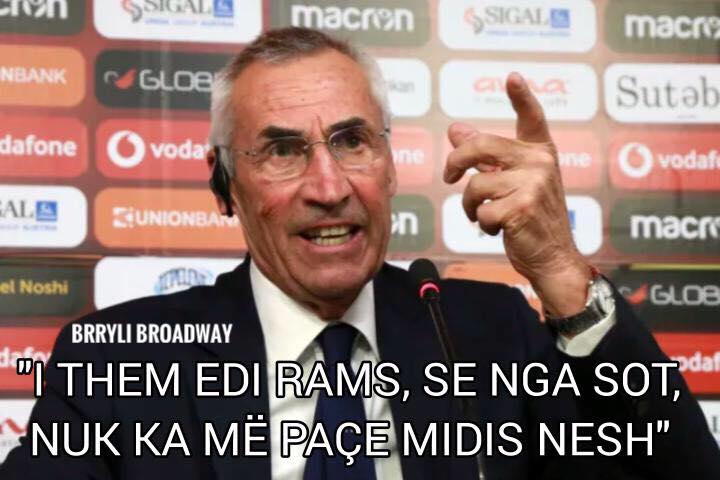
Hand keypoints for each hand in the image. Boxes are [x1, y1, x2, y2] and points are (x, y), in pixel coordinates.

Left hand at [443, 72, 590, 317]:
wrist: (553, 257)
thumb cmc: (531, 218)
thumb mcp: (511, 182)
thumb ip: (486, 156)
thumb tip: (456, 129)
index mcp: (540, 152)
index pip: (532, 118)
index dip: (522, 96)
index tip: (512, 77)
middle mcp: (541, 163)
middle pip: (481, 146)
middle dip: (455, 162)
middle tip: (448, 177)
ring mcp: (534, 184)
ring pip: (475, 184)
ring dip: (469, 205)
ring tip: (482, 215)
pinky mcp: (522, 208)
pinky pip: (481, 210)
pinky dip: (481, 223)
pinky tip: (497, 228)